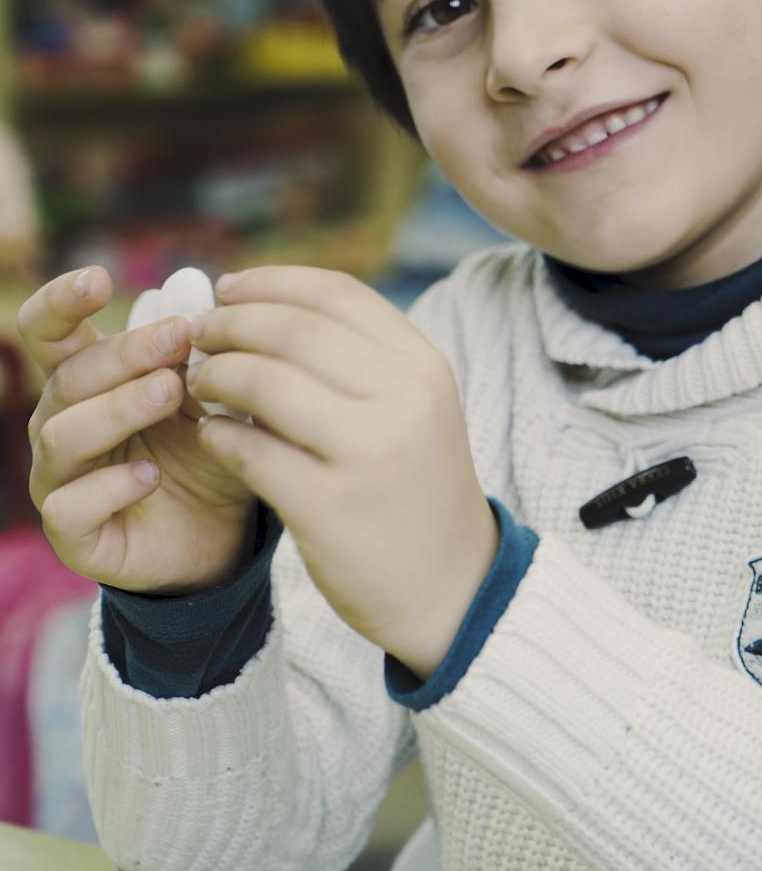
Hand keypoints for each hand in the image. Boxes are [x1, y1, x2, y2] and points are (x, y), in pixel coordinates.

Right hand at [19, 266, 257, 592]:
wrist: (222, 532)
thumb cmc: (207, 449)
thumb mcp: (212, 395)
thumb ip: (198, 349)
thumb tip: (190, 284)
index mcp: (83, 380)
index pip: (48, 331)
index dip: (62, 302)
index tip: (100, 278)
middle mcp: (58, 424)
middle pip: (68, 378)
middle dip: (123, 354)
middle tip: (178, 338)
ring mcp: (58, 481)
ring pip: (63, 436)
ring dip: (118, 409)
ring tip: (171, 393)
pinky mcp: (72, 535)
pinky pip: (70, 507)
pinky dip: (111, 487)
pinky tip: (151, 476)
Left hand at [185, 266, 499, 678]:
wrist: (452, 587)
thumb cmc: (415, 486)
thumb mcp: (415, 407)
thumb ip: (359, 358)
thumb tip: (264, 307)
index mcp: (423, 365)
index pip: (334, 293)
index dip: (269, 282)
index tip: (227, 289)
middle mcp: (403, 399)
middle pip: (292, 331)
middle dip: (230, 325)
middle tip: (199, 336)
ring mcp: (368, 453)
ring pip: (264, 384)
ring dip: (215, 376)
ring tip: (199, 384)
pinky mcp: (330, 507)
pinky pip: (249, 451)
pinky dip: (217, 436)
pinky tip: (211, 437)